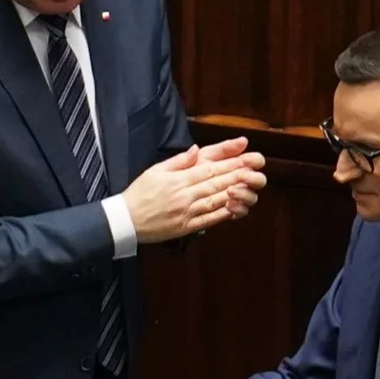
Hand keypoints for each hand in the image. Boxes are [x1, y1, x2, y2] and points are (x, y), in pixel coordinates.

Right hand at [122, 139, 268, 243]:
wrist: (125, 221)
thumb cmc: (138, 194)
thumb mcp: (155, 171)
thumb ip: (177, 161)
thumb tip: (195, 150)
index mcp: (177, 180)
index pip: (208, 170)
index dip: (228, 165)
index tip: (244, 159)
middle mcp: (184, 196)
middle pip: (215, 184)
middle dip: (237, 176)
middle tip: (254, 170)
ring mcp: (186, 213)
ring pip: (215, 201)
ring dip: (234, 194)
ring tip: (250, 187)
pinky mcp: (185, 227)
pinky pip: (208, 220)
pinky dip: (223, 214)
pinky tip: (236, 208)